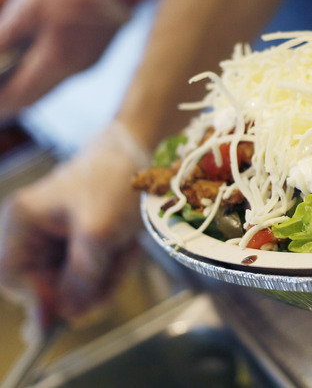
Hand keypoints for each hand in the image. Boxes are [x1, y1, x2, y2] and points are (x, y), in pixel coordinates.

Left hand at [0, 0, 129, 120]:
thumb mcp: (28, 8)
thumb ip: (6, 34)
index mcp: (55, 62)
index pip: (20, 94)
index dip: (2, 104)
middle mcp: (72, 70)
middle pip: (37, 96)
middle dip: (15, 103)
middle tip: (0, 107)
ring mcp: (86, 64)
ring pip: (51, 86)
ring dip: (30, 90)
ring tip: (12, 89)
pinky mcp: (93, 55)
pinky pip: (64, 74)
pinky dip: (45, 76)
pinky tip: (36, 66)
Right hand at [0, 122, 149, 330]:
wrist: (144, 152)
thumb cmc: (115, 181)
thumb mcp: (99, 233)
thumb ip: (81, 277)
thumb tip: (70, 314)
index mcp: (22, 223)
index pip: (13, 278)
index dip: (42, 298)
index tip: (77, 304)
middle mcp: (33, 233)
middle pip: (48, 286)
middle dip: (86, 285)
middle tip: (115, 267)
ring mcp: (58, 240)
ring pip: (76, 284)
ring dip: (106, 275)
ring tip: (125, 247)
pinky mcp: (82, 244)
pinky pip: (96, 273)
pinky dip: (115, 266)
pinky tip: (128, 246)